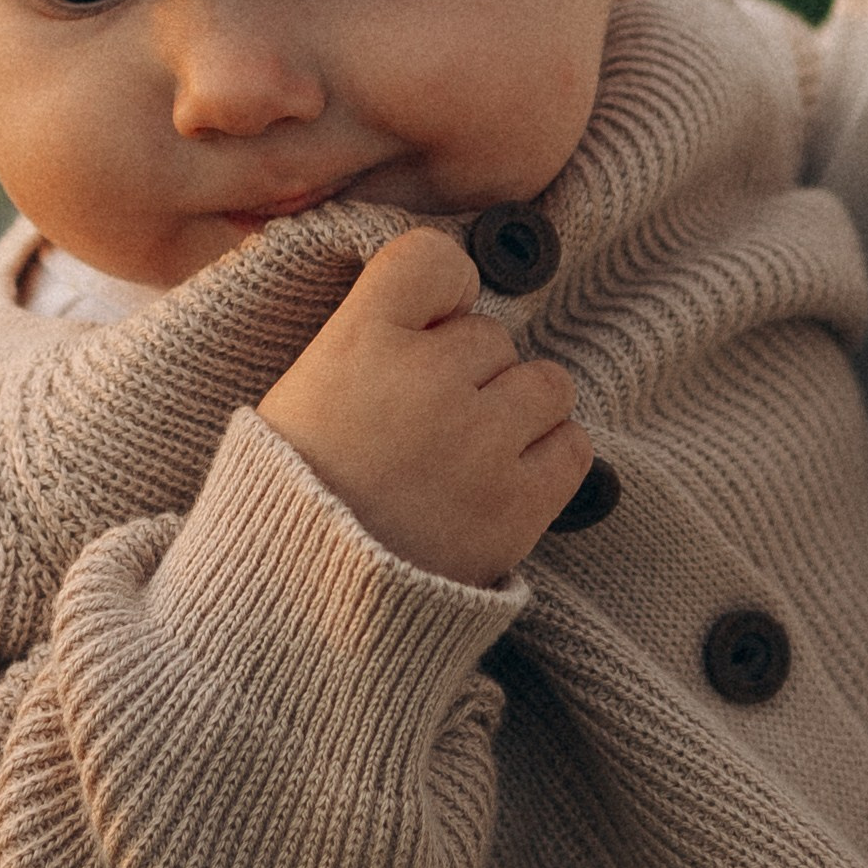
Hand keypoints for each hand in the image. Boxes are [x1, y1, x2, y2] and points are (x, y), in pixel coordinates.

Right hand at [257, 227, 591, 584]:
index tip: (428, 330)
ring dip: (517, 412)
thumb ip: (371, 335)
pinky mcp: (518, 505)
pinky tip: (501, 483)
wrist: (294, 607)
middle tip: (424, 431)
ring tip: (469, 456)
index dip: (441, 294)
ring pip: (545, 383)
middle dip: (468, 374)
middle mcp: (426, 380)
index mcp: (358, 341)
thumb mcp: (302, 390)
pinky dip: (546, 460)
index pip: (434, 260)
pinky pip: (572, 446)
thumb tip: (451, 303)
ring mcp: (479, 443)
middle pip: (492, 335)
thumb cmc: (294, 495)